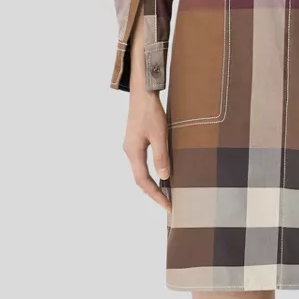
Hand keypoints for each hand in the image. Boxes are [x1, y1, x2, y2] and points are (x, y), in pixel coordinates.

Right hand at [123, 86, 171, 210]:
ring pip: (141, 172)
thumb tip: (164, 177)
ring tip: (166, 195)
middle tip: (168, 205)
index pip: (143, 181)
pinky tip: (161, 175)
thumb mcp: (159, 134)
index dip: (156, 195)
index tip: (168, 206)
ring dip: (153, 184)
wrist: (142, 92)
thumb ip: (161, 156)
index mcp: (133, 152)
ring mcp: (132, 146)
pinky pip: (143, 163)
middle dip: (154, 193)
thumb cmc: (150, 111)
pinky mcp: (136, 141)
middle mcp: (130, 151)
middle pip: (140, 180)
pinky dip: (151, 173)